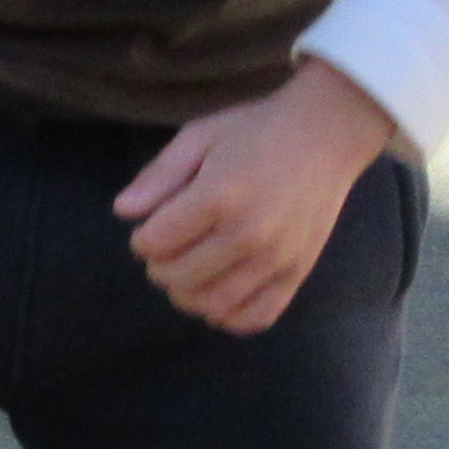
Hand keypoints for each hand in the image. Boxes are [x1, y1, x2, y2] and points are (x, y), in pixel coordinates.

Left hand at [115, 58, 404, 333]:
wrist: (326, 134)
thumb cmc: (256, 130)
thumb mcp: (199, 136)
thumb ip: (158, 175)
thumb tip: (122, 212)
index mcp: (217, 196)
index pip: (154, 244)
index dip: (142, 238)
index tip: (154, 226)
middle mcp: (247, 234)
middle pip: (176, 278)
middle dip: (160, 266)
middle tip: (170, 248)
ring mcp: (276, 259)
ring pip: (210, 305)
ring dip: (188, 294)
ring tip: (191, 270)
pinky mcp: (297, 274)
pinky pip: (254, 318)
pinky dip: (228, 315)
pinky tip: (220, 292)